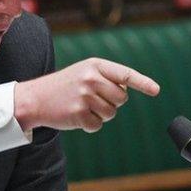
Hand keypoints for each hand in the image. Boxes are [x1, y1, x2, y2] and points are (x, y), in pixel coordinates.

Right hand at [14, 57, 159, 132]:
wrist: (35, 98)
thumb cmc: (64, 86)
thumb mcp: (84, 72)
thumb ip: (106, 78)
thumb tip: (125, 92)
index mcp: (94, 65)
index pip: (125, 74)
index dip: (142, 83)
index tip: (156, 90)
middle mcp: (91, 79)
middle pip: (121, 98)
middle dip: (112, 102)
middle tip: (93, 99)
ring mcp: (85, 96)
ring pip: (111, 113)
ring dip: (100, 114)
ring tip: (82, 107)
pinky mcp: (79, 114)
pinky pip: (98, 125)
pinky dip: (90, 125)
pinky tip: (76, 117)